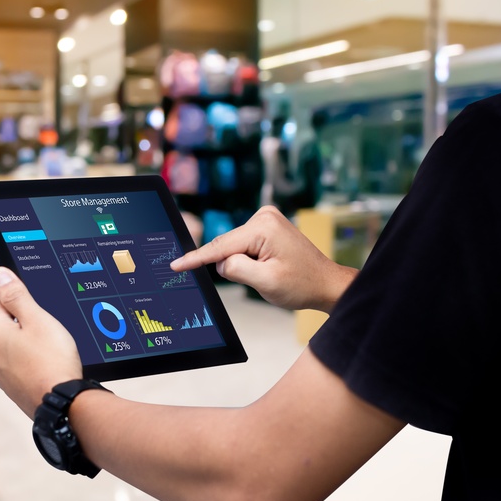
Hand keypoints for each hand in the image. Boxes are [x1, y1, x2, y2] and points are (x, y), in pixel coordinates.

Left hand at [0, 267, 82, 417]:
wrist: (63, 404)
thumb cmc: (52, 360)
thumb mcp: (37, 319)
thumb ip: (16, 295)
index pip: (2, 299)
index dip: (24, 298)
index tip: (40, 307)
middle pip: (8, 322)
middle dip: (27, 321)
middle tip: (50, 330)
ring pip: (15, 343)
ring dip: (30, 341)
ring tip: (51, 349)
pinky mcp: (10, 386)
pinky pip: (20, 362)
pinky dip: (32, 359)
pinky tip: (48, 364)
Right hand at [171, 206, 356, 312]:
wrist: (325, 283)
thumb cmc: (302, 284)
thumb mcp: (265, 282)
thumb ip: (235, 269)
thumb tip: (220, 262)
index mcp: (264, 227)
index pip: (220, 246)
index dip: (196, 258)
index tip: (175, 265)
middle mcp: (264, 216)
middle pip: (227, 246)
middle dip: (233, 266)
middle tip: (261, 277)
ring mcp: (265, 219)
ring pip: (233, 248)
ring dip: (243, 264)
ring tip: (270, 272)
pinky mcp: (265, 226)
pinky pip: (242, 246)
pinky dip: (247, 259)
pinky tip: (268, 265)